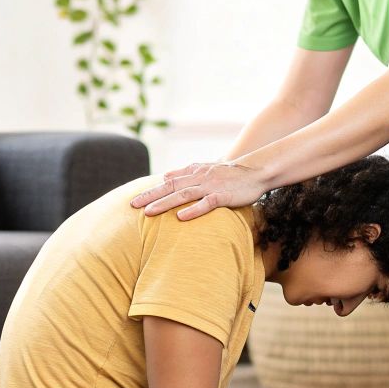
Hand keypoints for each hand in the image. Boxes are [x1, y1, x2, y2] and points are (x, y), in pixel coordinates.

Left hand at [129, 161, 267, 220]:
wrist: (256, 171)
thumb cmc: (230, 174)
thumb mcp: (205, 169)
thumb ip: (185, 172)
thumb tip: (165, 176)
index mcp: (194, 172)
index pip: (168, 182)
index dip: (150, 190)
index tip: (133, 200)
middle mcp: (199, 178)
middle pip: (170, 187)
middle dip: (150, 196)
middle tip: (132, 206)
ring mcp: (211, 186)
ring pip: (184, 195)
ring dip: (165, 203)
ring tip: (149, 212)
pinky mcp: (223, 195)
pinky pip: (206, 203)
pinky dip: (193, 210)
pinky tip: (180, 217)